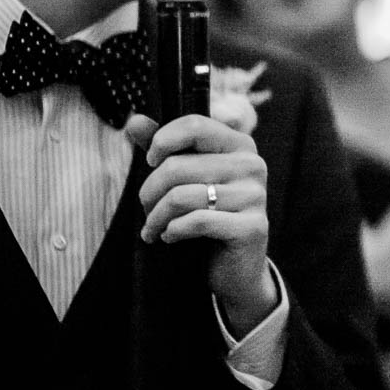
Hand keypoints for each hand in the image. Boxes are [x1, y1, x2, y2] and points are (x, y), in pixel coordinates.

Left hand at [125, 112, 277, 333]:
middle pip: (178, 166)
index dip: (162, 141)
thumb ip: (163, 147)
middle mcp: (252, 165)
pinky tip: (170, 236)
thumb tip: (134, 120)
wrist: (237, 268)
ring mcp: (255, 196)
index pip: (194, 125)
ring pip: (182, 196)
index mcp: (239, 145)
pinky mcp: (252, 227)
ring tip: (153, 228)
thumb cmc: (210, 216)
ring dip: (156, 216)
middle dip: (150, 191)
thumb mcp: (187, 178)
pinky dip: (174, 231)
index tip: (151, 162)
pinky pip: (198, 222)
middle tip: (146, 209)